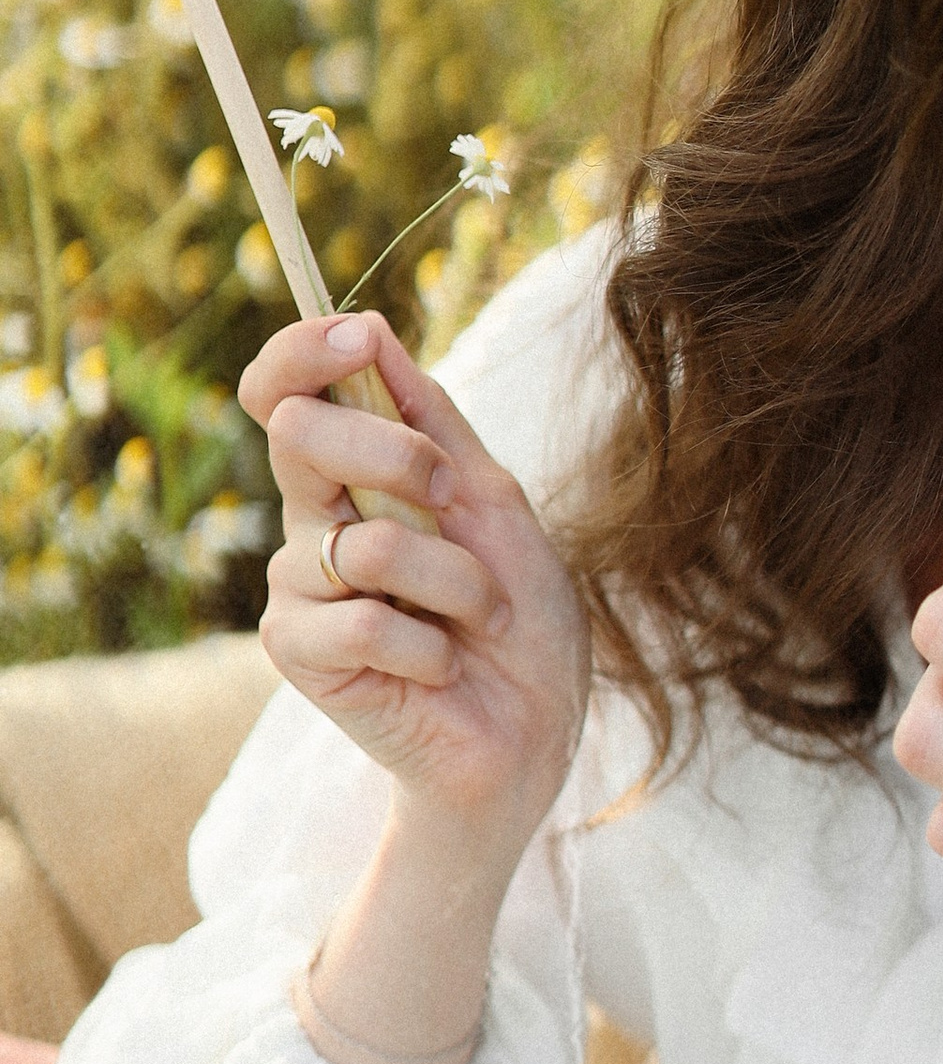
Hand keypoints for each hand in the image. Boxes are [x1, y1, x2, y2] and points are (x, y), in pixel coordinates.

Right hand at [242, 310, 590, 858]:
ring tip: (476, 620)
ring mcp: (299, 586)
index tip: (360, 337)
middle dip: (400, 457)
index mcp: (356, 474)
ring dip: (454, 583)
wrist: (531, 732)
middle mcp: (314, 520)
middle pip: (299, 434)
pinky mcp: (297, 651)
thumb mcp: (496, 502)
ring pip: (362, 542)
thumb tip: (373, 330)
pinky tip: (441, 669)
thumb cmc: (522, 620)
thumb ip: (435, 421)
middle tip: (455, 504)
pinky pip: (357, 619)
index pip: (289, 390)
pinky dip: (428, 645)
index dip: (305, 350)